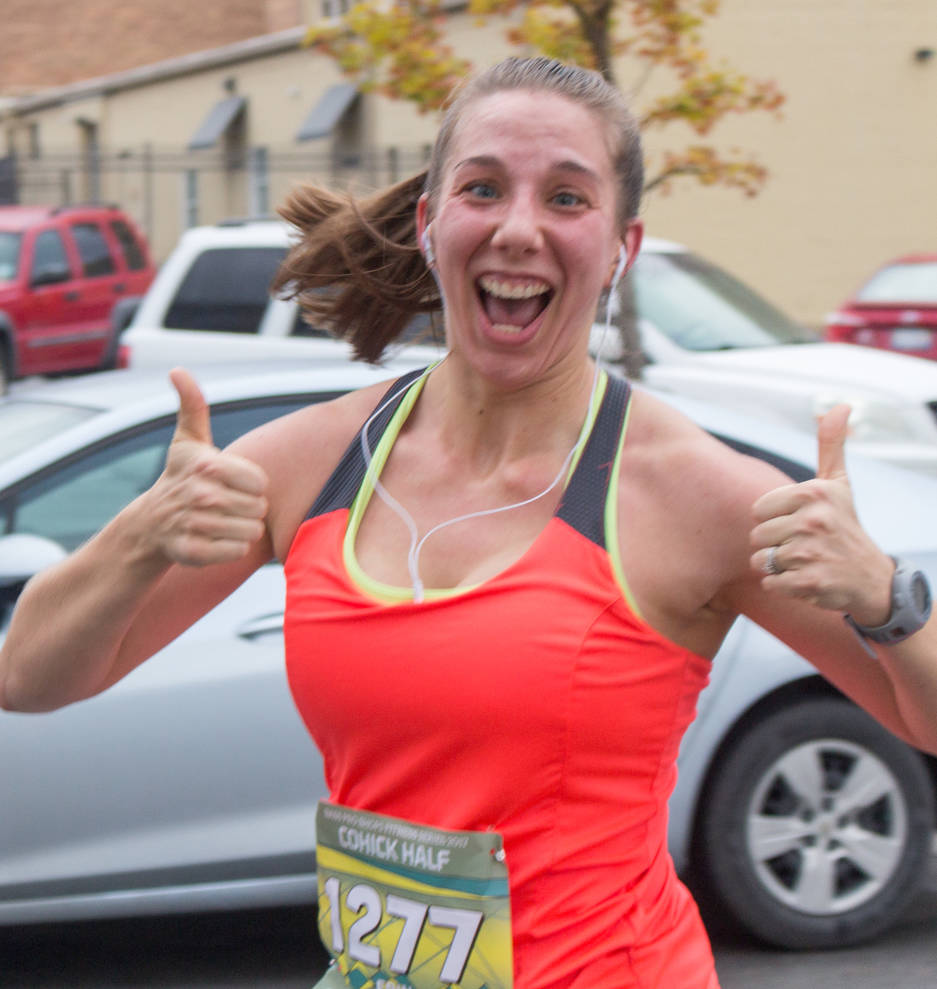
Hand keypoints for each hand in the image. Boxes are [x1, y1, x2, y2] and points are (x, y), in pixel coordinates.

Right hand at [149, 368, 268, 566]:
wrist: (150, 524)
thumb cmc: (180, 476)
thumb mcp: (188, 440)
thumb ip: (192, 405)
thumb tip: (177, 369)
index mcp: (206, 465)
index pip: (260, 482)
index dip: (252, 486)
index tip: (233, 484)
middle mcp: (199, 494)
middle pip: (259, 508)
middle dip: (249, 509)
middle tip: (226, 505)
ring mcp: (193, 524)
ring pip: (251, 532)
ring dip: (242, 530)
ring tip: (221, 522)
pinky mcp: (191, 552)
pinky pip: (237, 552)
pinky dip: (232, 550)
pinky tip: (215, 540)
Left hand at [749, 404, 892, 622]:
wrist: (871, 578)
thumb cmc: (845, 526)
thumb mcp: (838, 484)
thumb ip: (831, 445)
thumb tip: (839, 406)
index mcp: (813, 493)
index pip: (758, 511)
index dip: (774, 520)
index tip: (799, 524)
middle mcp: (813, 520)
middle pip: (756, 537)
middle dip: (774, 546)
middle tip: (803, 546)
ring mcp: (812, 552)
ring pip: (760, 561)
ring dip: (776, 567)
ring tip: (803, 563)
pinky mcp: (809, 582)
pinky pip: (770, 583)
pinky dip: (781, 586)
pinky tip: (804, 580)